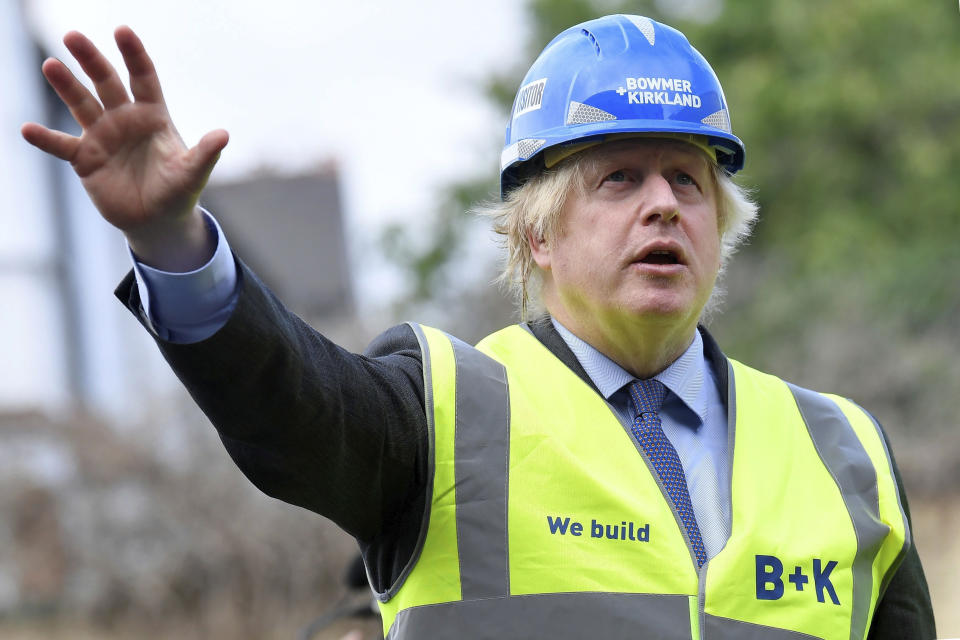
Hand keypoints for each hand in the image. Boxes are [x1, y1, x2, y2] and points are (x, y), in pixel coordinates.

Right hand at [21, 26, 227, 270]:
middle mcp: (125, 119)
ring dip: (66, 85)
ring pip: (81, 103)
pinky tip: (27, 129)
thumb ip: (205, 154)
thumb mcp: (192, 174)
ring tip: (51, 66)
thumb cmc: (178, 192)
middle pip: (106, 82)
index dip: (133, 55)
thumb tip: (224, 135)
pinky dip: (45, 138)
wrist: (156, 220)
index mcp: (153, 115)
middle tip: (73, 36)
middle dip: (91, 60)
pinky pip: (61, 145)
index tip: (122, 31)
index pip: (143, 78)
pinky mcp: (85, 158)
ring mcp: (102, 136)